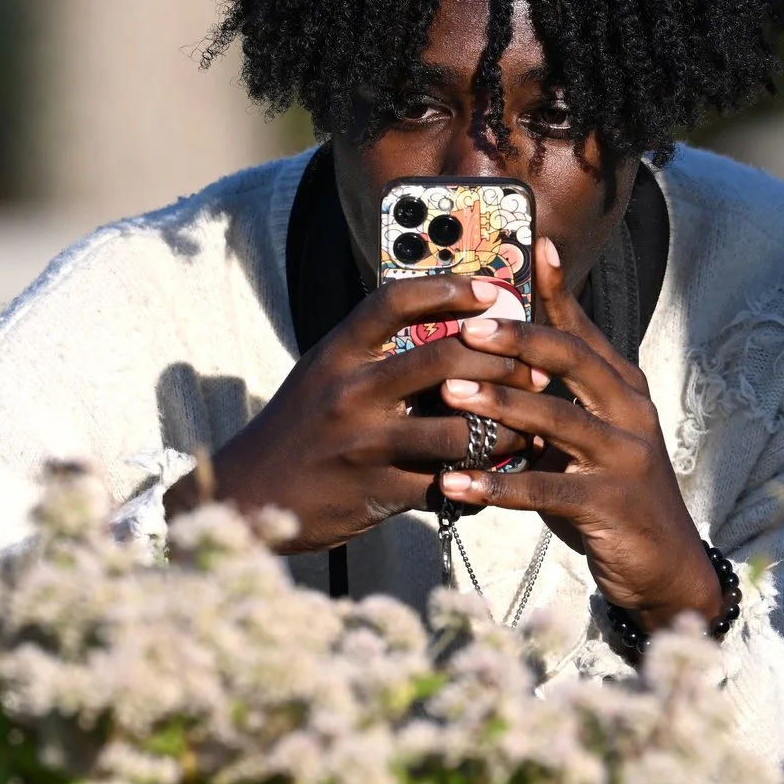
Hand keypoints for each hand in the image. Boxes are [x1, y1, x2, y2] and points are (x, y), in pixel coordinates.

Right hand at [166, 275, 542, 552]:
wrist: (248, 495)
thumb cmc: (300, 428)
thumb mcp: (325, 376)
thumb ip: (375, 354)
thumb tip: (449, 330)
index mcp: (337, 352)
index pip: (395, 300)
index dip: (449, 288)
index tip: (494, 288)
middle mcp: (349, 391)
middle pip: (442, 360)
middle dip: (501, 363)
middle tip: (535, 367)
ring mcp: (364, 443)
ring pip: (457, 430)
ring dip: (505, 429)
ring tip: (531, 426)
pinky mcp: (377, 491)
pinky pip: (446, 483)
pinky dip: (480, 479)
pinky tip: (502, 474)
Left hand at [434, 239, 725, 631]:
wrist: (664, 565)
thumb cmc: (609, 495)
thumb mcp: (584, 439)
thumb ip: (549, 403)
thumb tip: (489, 366)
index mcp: (621, 387)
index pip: (582, 329)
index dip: (556, 289)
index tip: (531, 245)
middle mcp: (629, 412)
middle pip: (572, 360)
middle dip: (518, 339)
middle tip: (466, 327)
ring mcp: (625, 456)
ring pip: (558, 418)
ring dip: (501, 403)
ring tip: (449, 392)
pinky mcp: (611, 503)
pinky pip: (545, 489)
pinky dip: (497, 486)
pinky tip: (455, 483)